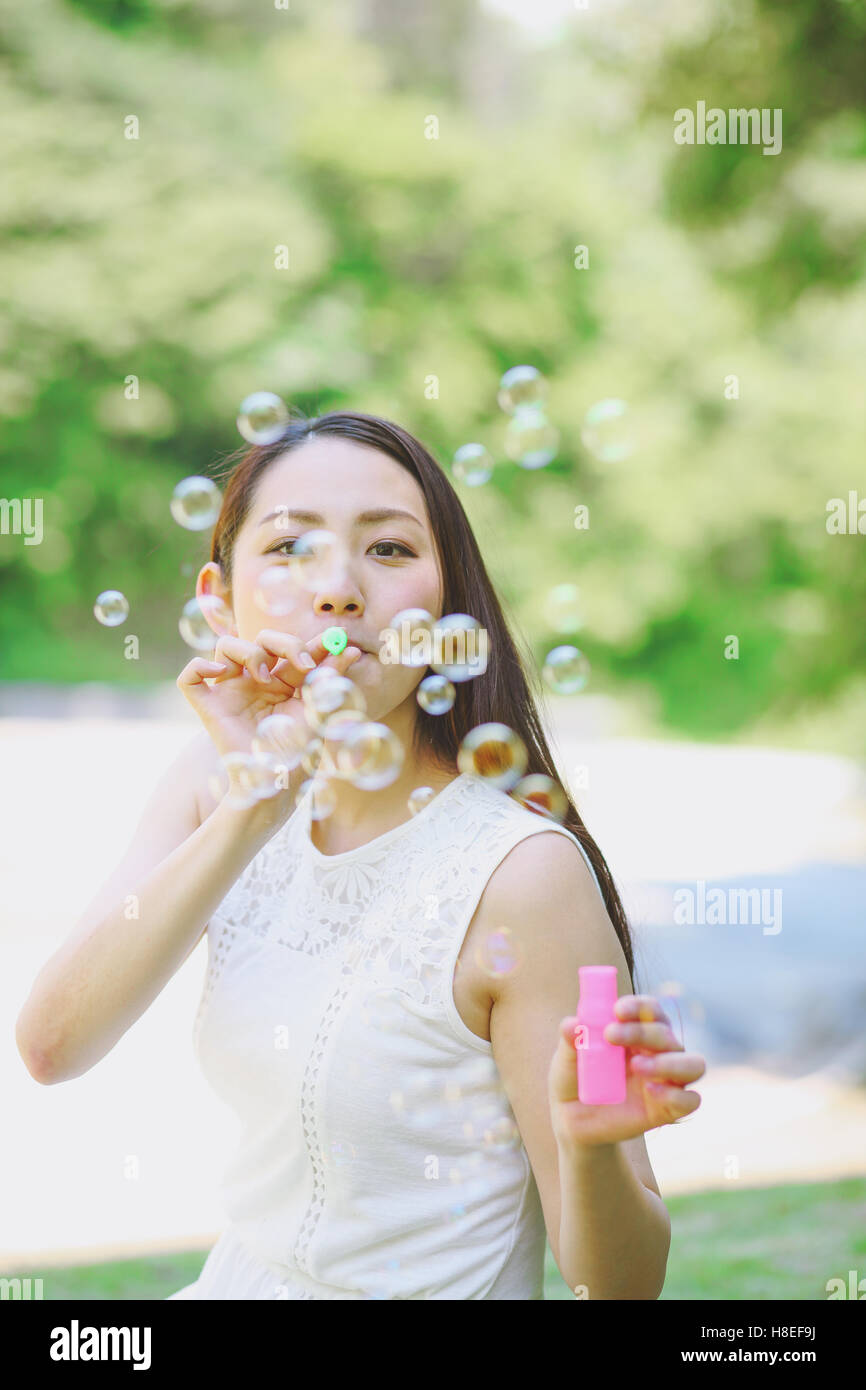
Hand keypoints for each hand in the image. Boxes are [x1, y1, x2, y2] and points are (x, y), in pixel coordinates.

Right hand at [177, 626, 362, 762]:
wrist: (279, 782)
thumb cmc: (302, 751)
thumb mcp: (321, 711)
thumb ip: (332, 679)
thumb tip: (353, 650)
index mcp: (284, 681)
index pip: (294, 648)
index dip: (312, 641)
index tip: (335, 640)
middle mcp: (257, 681)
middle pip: (262, 639)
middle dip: (285, 643)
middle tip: (303, 664)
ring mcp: (232, 691)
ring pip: (226, 646)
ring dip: (249, 652)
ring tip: (265, 678)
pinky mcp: (209, 707)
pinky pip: (189, 678)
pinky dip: (199, 666)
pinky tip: (221, 674)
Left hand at [548, 994, 704, 1149]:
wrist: (573, 1121)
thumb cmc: (574, 1080)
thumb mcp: (566, 1059)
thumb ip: (570, 1040)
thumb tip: (571, 1024)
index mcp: (636, 1032)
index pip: (651, 1010)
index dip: (640, 1006)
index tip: (618, 1010)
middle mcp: (657, 1052)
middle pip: (667, 1034)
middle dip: (642, 1032)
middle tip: (611, 1036)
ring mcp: (666, 1081)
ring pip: (694, 1064)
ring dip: (669, 1062)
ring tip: (637, 1066)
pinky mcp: (668, 1109)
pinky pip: (691, 1100)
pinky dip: (677, 1095)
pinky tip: (651, 1092)